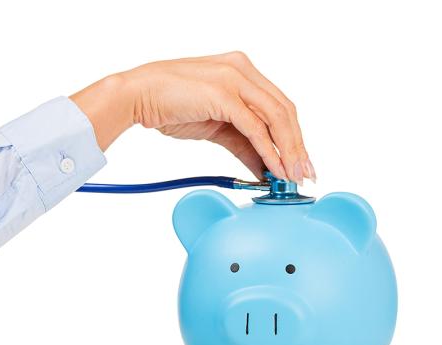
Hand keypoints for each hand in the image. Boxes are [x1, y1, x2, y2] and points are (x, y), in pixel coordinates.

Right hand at [70, 52, 315, 183]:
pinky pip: (255, 127)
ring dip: (288, 151)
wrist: (137, 95)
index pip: (280, 107)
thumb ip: (244, 145)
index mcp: (243, 71)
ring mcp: (235, 78)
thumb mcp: (217, 128)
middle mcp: (243, 70)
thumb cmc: (171, 106)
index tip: (300, 163)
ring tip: (292, 177)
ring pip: (276, 118)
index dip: (294, 137)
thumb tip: (265, 168)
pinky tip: (275, 169)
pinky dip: (269, 150)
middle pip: (285, 112)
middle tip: (304, 174)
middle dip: (298, 147)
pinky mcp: (224, 93)